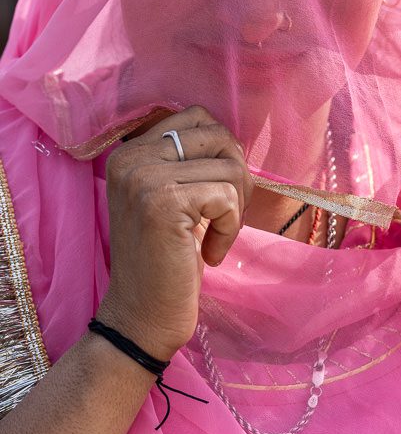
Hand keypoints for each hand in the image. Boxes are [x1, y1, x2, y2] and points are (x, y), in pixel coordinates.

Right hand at [97, 106, 252, 360]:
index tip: (214, 196)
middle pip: (218, 135)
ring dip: (236, 206)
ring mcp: (144, 178)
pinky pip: (228, 196)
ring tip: (214, 236)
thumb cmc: (166, 260)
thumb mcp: (172, 198)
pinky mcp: (164, 203)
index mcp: (131, 150)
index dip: (222, 154)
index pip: (198, 117)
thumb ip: (189, 162)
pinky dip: (230, 228)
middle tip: (223, 216)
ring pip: (229, 166)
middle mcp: (131, 156)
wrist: (141, 317)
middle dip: (236, 176)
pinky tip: (210, 253)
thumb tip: (234, 136)